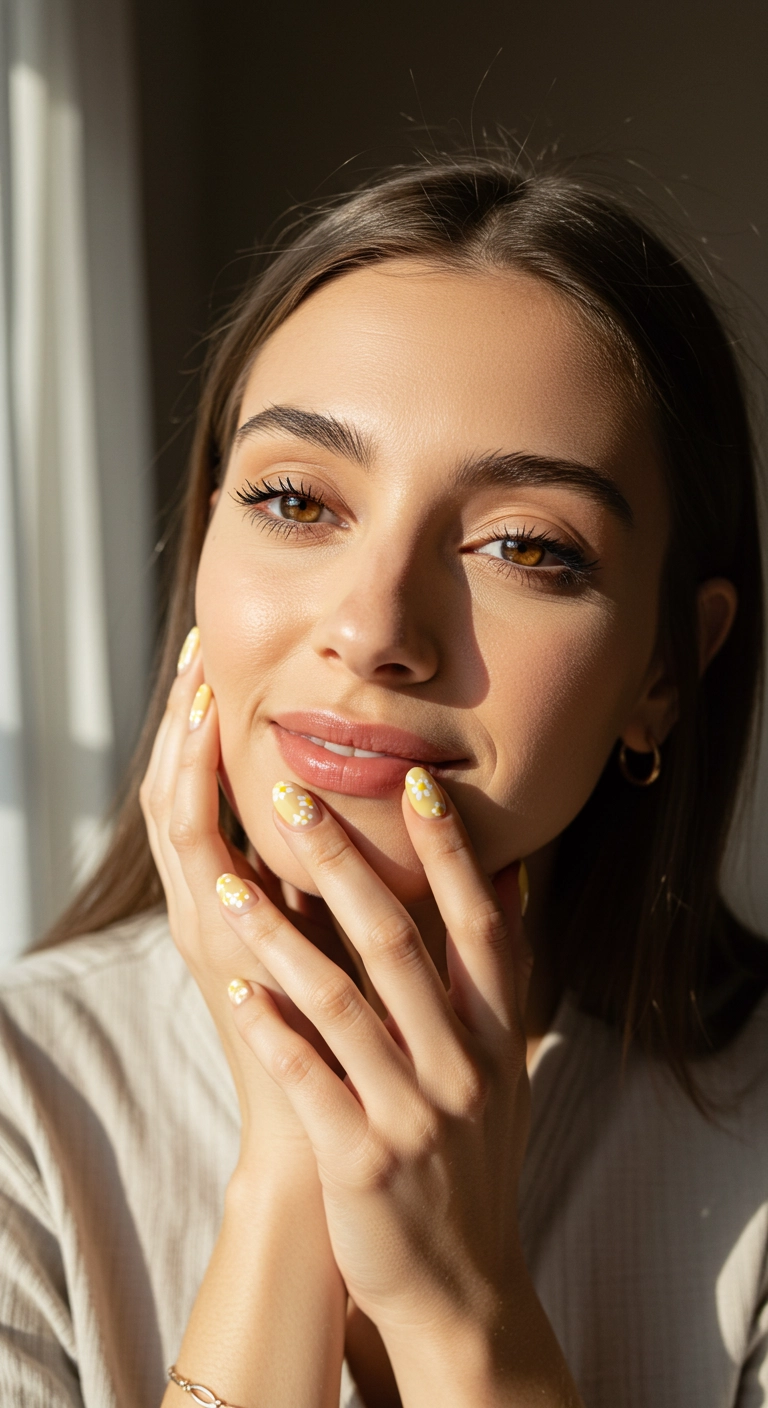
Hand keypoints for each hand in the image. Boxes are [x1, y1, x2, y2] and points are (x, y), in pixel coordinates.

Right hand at [138, 637, 348, 1146]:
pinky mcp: (217, 960)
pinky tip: (202, 751)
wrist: (333, 1146)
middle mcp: (212, 910)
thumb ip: (376, 880)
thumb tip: (428, 805)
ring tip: (196, 680)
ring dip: (183, 747)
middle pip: (178, 792)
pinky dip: (194, 806)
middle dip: (185, 719)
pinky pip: (195, 868)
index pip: (212, 794)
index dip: (213, 729)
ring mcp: (209, 934)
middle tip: (196, 647)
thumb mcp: (360, 943)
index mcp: (245, 900)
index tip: (227, 661)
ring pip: (176, 820)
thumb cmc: (360, 1044)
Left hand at [218, 772, 542, 1384]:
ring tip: (229, 882)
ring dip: (279, 935)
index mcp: (497, 1037)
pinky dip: (270, 1030)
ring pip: (339, 1001)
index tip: (415, 781)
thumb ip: (499, 978)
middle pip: (399, 943)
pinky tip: (234, 988)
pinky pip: (306, 1079)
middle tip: (293, 798)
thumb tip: (509, 878)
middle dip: (343, 863)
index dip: (450, 852)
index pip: (479, 924)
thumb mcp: (504, 1069)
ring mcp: (413, 1115)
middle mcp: (463, 1068)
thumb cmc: (474, 1160)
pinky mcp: (362, 1161)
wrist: (464, 1285)